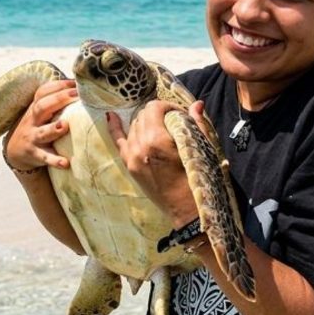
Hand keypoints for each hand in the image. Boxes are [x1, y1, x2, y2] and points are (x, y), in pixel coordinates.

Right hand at [3, 79, 78, 171]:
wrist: (15, 151)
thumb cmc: (37, 126)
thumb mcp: (41, 112)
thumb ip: (56, 101)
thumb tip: (82, 86)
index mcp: (36, 108)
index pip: (43, 92)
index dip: (59, 85)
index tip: (76, 83)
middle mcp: (33, 120)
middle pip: (42, 107)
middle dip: (59, 100)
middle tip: (75, 95)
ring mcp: (33, 138)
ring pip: (43, 133)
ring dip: (54, 129)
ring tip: (65, 125)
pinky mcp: (36, 155)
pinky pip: (45, 157)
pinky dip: (55, 160)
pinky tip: (66, 163)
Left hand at [108, 100, 208, 227]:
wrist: (187, 210)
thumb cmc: (198, 180)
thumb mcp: (201, 149)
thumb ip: (197, 124)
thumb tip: (197, 104)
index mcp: (157, 140)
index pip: (154, 108)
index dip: (168, 106)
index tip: (179, 113)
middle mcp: (140, 146)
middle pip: (143, 116)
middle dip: (157, 114)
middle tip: (172, 120)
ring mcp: (132, 157)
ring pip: (133, 126)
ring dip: (145, 122)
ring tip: (159, 127)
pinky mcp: (130, 166)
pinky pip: (118, 142)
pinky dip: (115, 128)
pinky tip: (111, 116)